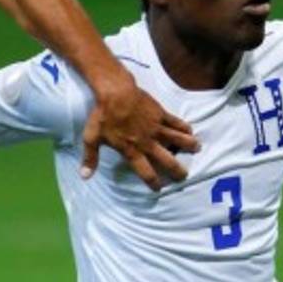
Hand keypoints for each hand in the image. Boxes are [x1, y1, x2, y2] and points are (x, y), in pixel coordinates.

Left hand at [81, 74, 199, 189]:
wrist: (116, 93)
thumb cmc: (102, 116)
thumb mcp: (91, 138)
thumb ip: (90, 158)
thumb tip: (84, 176)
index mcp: (132, 150)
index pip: (145, 171)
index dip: (153, 182)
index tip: (159, 189)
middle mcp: (148, 143)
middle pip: (167, 160)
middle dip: (176, 170)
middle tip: (183, 176)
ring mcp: (157, 128)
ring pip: (177, 140)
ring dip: (188, 146)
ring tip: (197, 149)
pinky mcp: (161, 115)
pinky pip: (176, 122)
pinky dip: (184, 127)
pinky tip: (191, 130)